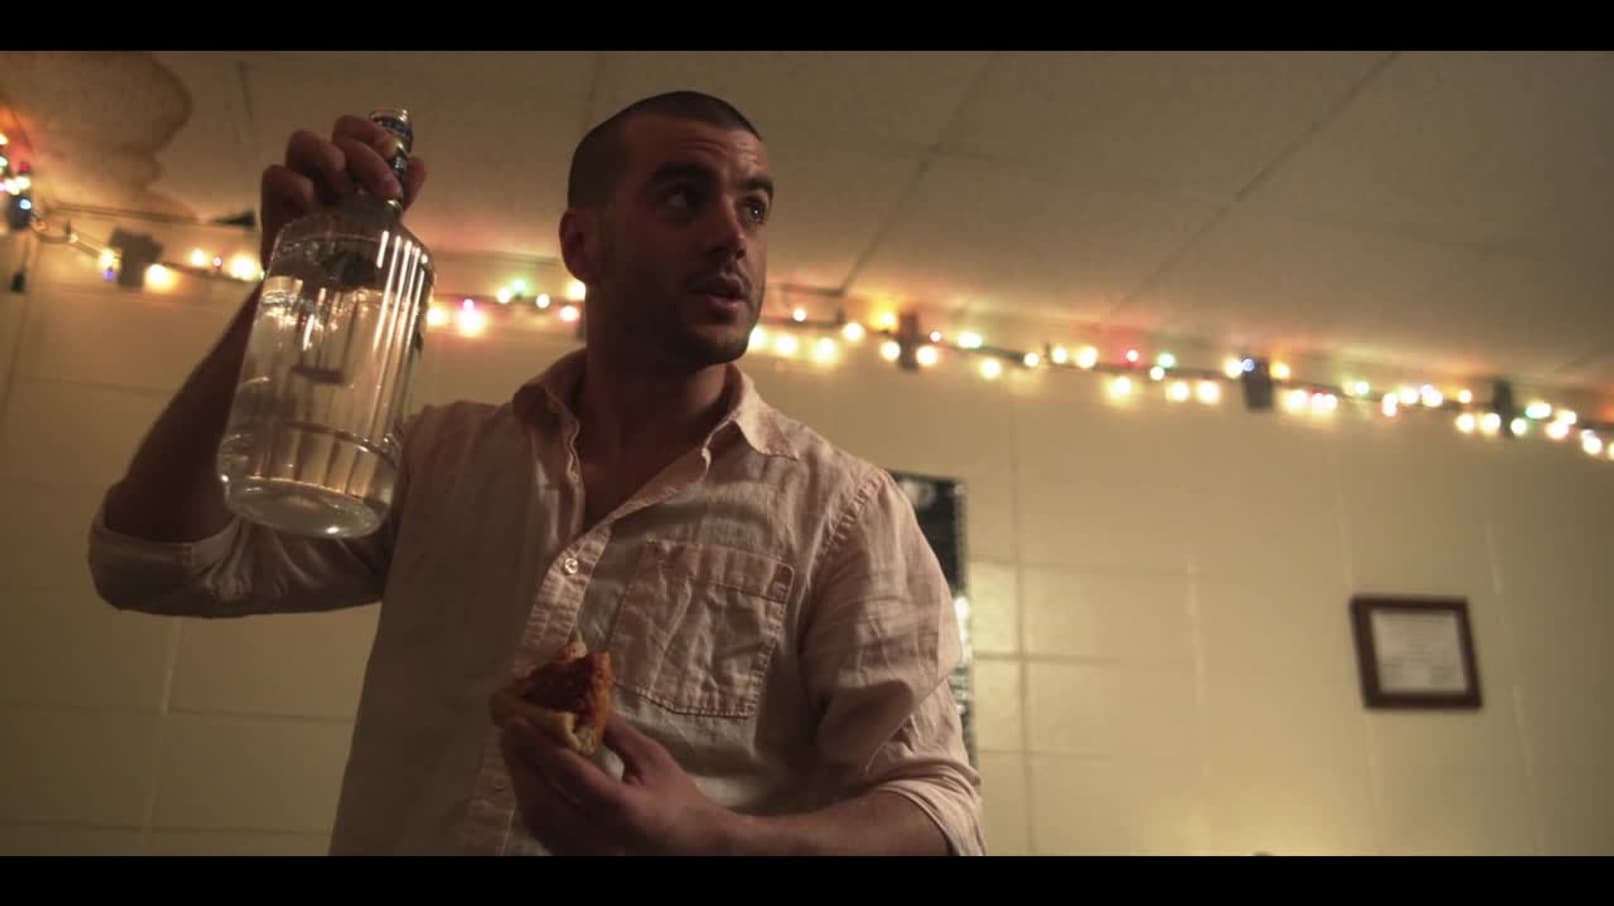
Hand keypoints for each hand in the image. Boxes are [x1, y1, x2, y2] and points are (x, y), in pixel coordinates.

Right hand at [258, 114, 429, 265]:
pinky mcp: (271, 202)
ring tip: (348, 191)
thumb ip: (399, 196)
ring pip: (302, 141)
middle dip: (366, 156)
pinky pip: (276, 174)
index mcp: (346, 166)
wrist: (319, 292)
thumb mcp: (382, 224)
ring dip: (330, 157)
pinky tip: (317, 209)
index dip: (371, 130)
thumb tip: (419, 165)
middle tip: (386, 189)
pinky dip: (298, 185)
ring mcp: (294, 180)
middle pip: (337, 135)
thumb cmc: (349, 252)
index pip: (352, 129)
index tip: (392, 151)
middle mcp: (319, 167)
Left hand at [498, 714, 745, 855]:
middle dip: (521, 765)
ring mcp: (586, 855)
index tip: (518, 721)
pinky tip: (531, 777)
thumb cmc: (678, 799)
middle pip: (544, 804)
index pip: (573, 777)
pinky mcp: (577, 859)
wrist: (693, 847)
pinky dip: (533, 799)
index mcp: (623, 811)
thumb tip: (582, 701)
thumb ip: (615, 733)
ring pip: (538, 822)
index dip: (540, 748)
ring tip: (516, 749)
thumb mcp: (652, 759)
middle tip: (509, 730)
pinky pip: (545, 831)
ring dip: (522, 782)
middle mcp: (599, 840)